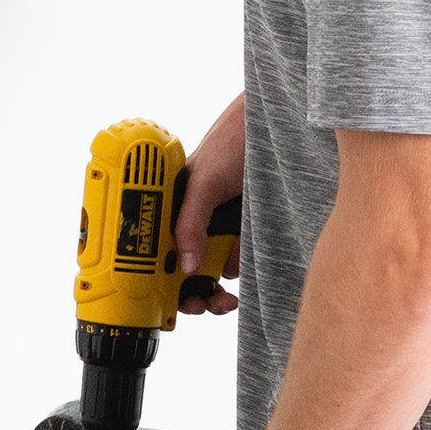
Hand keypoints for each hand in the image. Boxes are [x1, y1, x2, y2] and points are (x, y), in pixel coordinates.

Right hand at [174, 93, 245, 313]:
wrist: (275, 126)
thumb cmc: (231, 141)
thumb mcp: (205, 181)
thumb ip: (190, 222)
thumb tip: (186, 265)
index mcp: (170, 208)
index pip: (156, 253)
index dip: (159, 281)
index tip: (168, 302)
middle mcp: (192, 220)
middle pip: (185, 270)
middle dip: (194, 291)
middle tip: (207, 303)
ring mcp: (219, 226)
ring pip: (215, 267)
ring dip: (223, 276)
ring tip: (231, 272)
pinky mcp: (245, 228)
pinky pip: (241, 256)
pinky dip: (244, 259)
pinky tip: (246, 247)